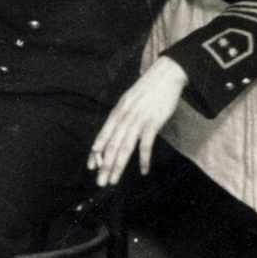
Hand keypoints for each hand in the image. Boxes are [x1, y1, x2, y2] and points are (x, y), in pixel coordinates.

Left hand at [87, 56, 188, 186]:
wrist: (165, 75)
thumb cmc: (148, 89)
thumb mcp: (129, 100)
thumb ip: (123, 115)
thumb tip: (117, 131)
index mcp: (117, 111)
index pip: (103, 134)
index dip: (96, 151)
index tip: (91, 166)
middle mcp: (124, 117)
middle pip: (111, 145)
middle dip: (105, 165)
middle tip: (100, 182)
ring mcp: (137, 120)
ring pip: (124, 147)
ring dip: (118, 166)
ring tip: (113, 181)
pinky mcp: (153, 123)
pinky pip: (146, 145)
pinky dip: (144, 159)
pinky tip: (144, 171)